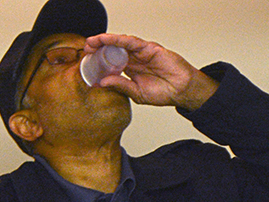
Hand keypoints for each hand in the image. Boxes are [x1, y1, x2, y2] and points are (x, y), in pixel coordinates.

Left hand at [84, 34, 218, 110]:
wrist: (182, 91)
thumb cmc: (164, 92)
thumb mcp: (137, 93)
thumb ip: (121, 86)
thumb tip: (103, 82)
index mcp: (130, 69)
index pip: (110, 61)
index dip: (99, 59)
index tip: (87, 60)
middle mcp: (134, 59)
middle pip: (112, 49)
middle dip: (98, 47)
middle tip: (86, 49)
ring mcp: (141, 52)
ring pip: (120, 43)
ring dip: (105, 41)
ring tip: (93, 42)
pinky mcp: (149, 48)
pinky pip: (132, 42)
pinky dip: (119, 40)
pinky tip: (109, 40)